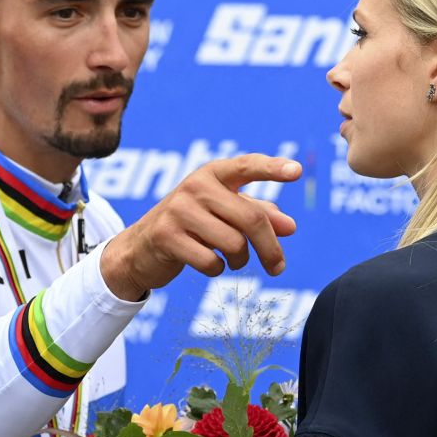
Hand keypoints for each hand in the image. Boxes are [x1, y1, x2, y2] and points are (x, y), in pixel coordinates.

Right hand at [100, 154, 301, 300]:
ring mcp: (179, 210)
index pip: (247, 166)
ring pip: (234, 244)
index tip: (297, 171)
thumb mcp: (223, 215)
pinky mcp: (167, 236)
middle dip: (270, 248)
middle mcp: (196, 186)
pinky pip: (212, 262)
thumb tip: (291, 227)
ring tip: (233, 260)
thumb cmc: (191, 227)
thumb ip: (257, 216)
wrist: (140, 248)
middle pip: (252, 219)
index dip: (272, 169)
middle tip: (278, 268)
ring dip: (240, 260)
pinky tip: (209, 264)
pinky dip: (217, 270)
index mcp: (212, 174)